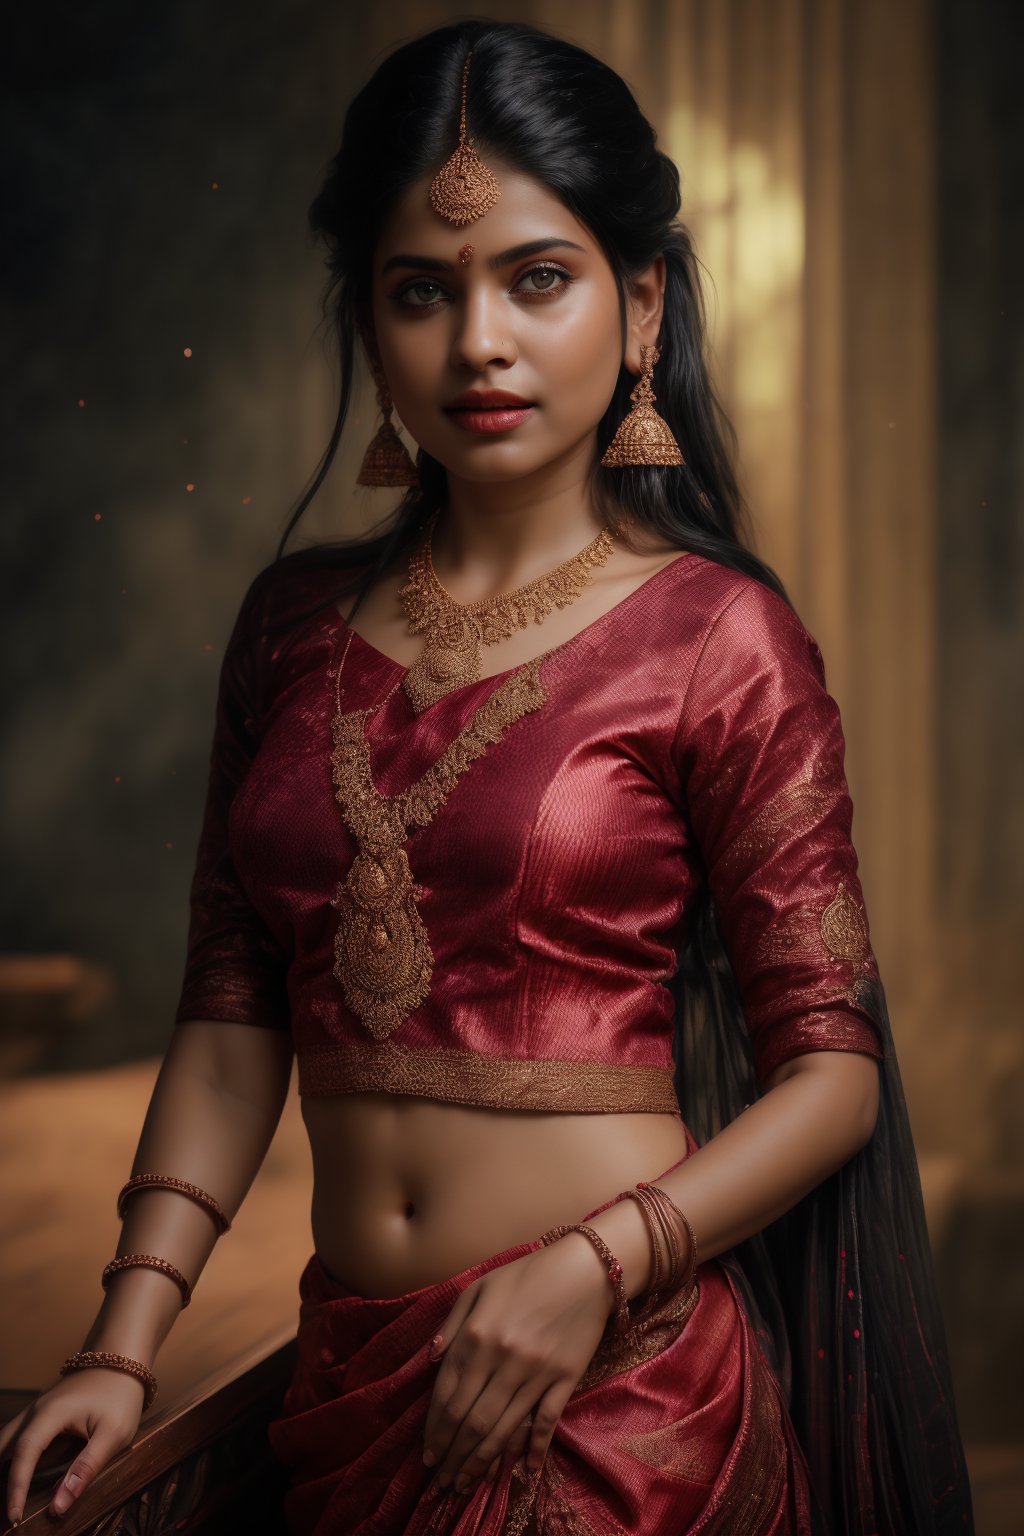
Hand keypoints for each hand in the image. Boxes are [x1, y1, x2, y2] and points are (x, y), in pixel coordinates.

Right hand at [0, 1368, 144, 1524]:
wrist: (123, 1359)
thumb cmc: (121, 1396)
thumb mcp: (113, 1434)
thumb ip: (85, 1469)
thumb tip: (59, 1506)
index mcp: (51, 1414)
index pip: (23, 1455)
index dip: (16, 1488)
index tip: (15, 1517)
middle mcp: (36, 1411)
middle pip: (3, 1446)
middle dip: (1, 1476)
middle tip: (5, 1509)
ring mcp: (37, 1410)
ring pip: (6, 1440)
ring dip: (4, 1465)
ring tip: (10, 1495)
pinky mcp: (41, 1413)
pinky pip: (18, 1436)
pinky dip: (11, 1456)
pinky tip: (16, 1474)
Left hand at [422, 1233, 613, 1497]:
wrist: (586, 1268)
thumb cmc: (529, 1274)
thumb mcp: (481, 1286)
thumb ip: (452, 1322)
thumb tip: (430, 1359)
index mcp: (478, 1334)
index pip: (448, 1394)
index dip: (435, 1429)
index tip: (427, 1453)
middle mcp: (503, 1358)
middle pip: (471, 1419)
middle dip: (452, 1454)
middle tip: (441, 1481)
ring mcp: (536, 1372)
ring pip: (502, 1428)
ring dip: (480, 1461)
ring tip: (465, 1483)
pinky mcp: (565, 1379)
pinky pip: (545, 1422)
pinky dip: (534, 1450)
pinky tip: (524, 1472)